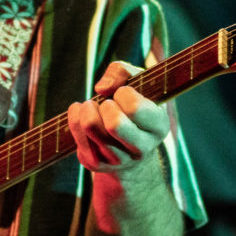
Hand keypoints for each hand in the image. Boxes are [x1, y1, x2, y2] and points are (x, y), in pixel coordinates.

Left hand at [67, 61, 169, 175]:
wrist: (129, 147)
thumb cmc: (133, 107)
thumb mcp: (137, 82)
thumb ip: (122, 72)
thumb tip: (101, 88)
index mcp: (159, 126)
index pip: (135, 108)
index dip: (123, 93)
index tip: (123, 93)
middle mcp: (142, 148)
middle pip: (114, 124)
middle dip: (105, 105)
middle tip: (108, 103)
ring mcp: (118, 159)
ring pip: (91, 127)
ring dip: (87, 108)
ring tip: (93, 106)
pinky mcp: (96, 164)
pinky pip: (76, 133)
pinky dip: (75, 117)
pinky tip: (84, 115)